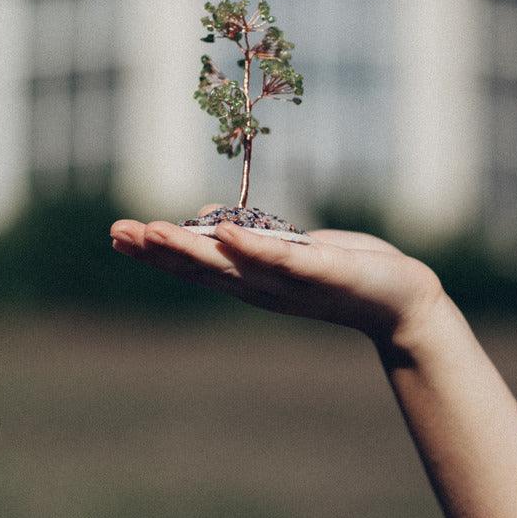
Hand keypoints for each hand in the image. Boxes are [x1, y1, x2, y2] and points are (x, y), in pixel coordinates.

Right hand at [110, 204, 442, 344]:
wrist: (399, 300)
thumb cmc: (342, 269)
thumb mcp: (287, 248)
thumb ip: (248, 238)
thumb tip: (206, 218)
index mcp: (250, 278)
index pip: (193, 265)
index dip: (154, 252)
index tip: (117, 235)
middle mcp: (261, 285)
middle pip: (201, 267)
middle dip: (158, 251)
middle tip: (117, 233)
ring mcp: (289, 282)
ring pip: (232, 264)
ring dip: (191, 248)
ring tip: (154, 231)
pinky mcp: (322, 271)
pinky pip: (283, 259)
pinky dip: (253, 247)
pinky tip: (225, 231)